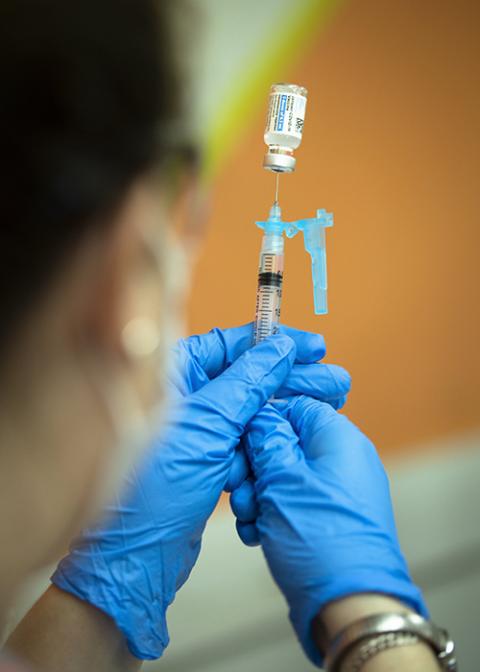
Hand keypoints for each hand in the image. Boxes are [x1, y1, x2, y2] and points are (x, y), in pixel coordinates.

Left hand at [52, 327, 349, 660]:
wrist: (137, 558)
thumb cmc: (153, 488)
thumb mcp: (208, 425)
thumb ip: (247, 382)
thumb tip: (279, 349)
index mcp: (168, 377)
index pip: (228, 344)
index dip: (274, 343)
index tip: (311, 346)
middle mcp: (181, 399)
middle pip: (247, 378)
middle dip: (292, 381)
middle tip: (334, 382)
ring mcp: (194, 431)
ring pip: (250, 413)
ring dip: (286, 414)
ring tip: (329, 407)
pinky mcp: (206, 461)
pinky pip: (245, 444)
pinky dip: (267, 445)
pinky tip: (295, 442)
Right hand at [239, 397, 426, 665]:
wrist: (350, 604)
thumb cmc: (320, 538)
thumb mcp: (281, 478)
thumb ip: (265, 439)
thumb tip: (258, 415)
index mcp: (338, 438)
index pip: (295, 406)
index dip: (262, 420)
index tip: (238, 440)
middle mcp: (342, 459)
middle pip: (285, 443)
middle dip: (254, 465)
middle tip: (237, 488)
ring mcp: (337, 491)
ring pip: (284, 475)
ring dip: (257, 493)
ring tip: (248, 516)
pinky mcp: (329, 518)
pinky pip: (293, 502)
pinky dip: (271, 513)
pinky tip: (257, 533)